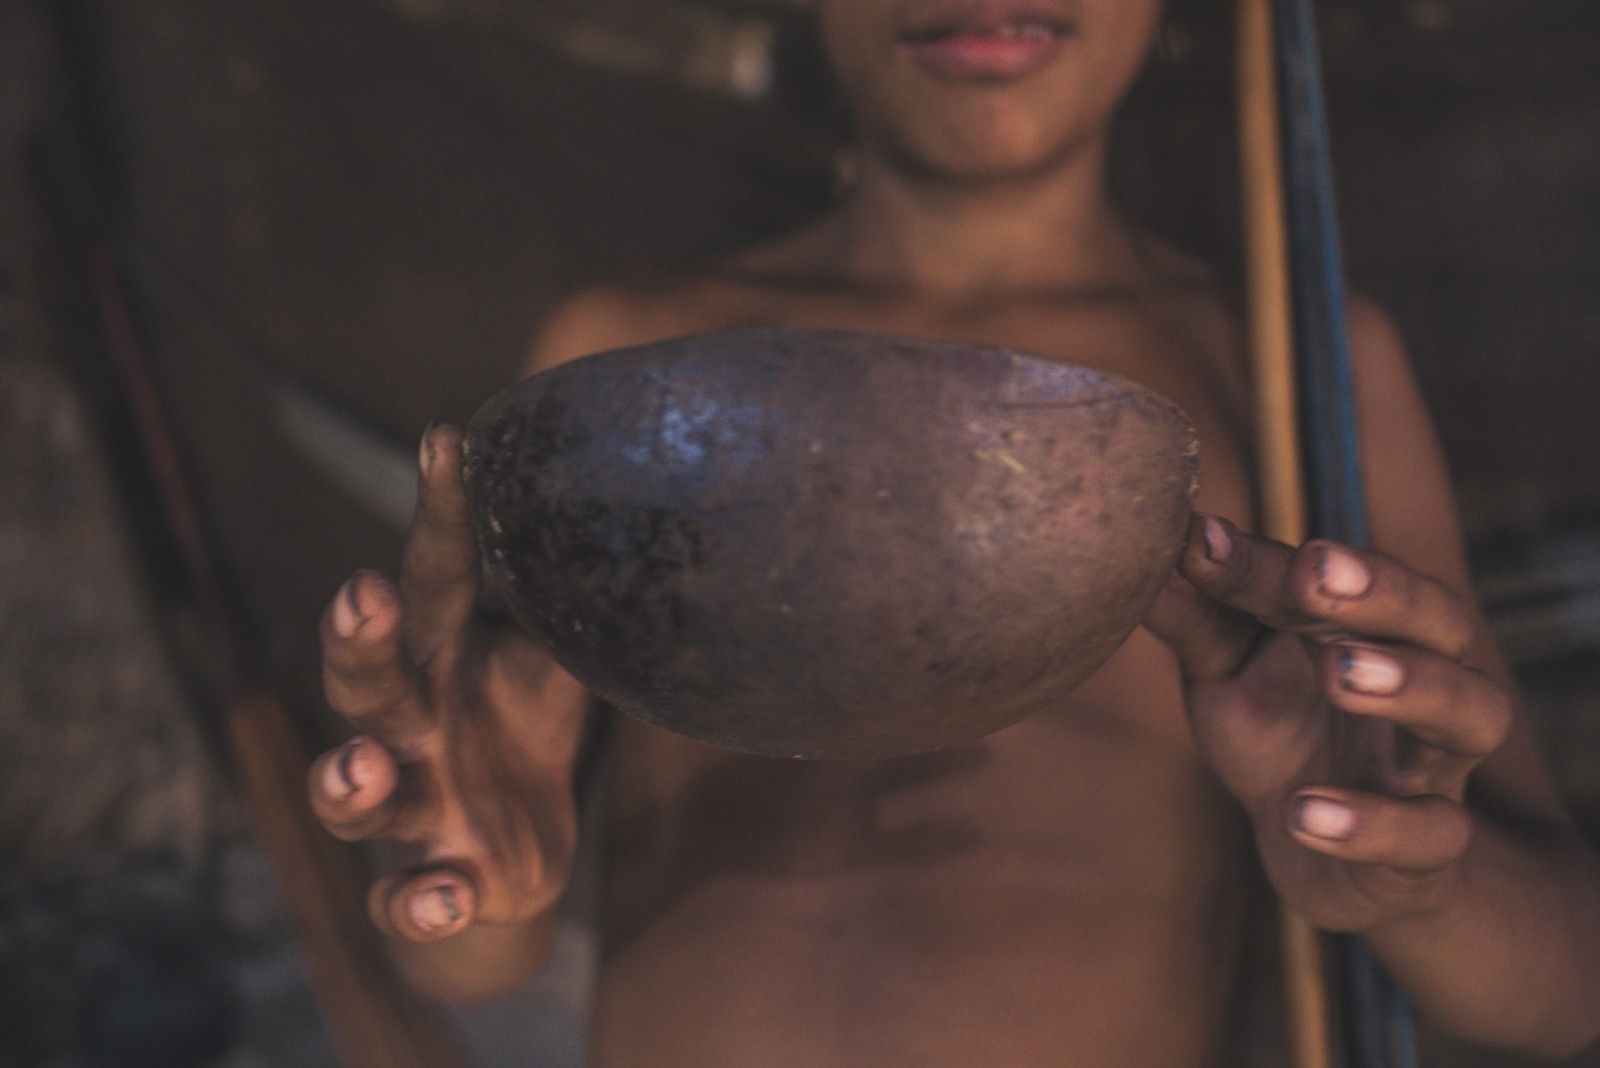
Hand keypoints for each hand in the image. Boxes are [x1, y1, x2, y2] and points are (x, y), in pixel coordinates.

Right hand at [308, 425, 588, 944]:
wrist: (508, 859)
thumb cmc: (524, 729)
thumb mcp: (555, 660)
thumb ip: (569, 600)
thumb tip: (636, 500)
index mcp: (447, 654)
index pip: (439, 575)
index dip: (441, 512)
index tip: (448, 441)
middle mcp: (414, 723)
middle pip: (366, 678)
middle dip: (357, 640)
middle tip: (362, 596)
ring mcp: (418, 806)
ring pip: (360, 793)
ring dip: (354, 782)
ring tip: (364, 770)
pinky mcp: (435, 880)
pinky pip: (409, 898)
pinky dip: (420, 904)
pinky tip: (444, 898)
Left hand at [1145, 514, 1511, 931]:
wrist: (1315, 852)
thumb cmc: (1276, 735)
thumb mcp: (1225, 674)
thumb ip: (1198, 619)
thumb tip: (1158, 554)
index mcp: (1369, 627)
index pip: (1333, 578)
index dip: (1269, 561)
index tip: (1204, 541)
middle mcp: (1424, 681)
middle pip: (1439, 619)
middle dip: (1384, 591)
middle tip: (1314, 572)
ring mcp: (1434, 764)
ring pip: (1471, 712)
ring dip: (1413, 687)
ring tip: (1340, 674)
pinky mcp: (1428, 847)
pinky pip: (1432, 833)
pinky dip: (1372, 822)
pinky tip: (1302, 813)